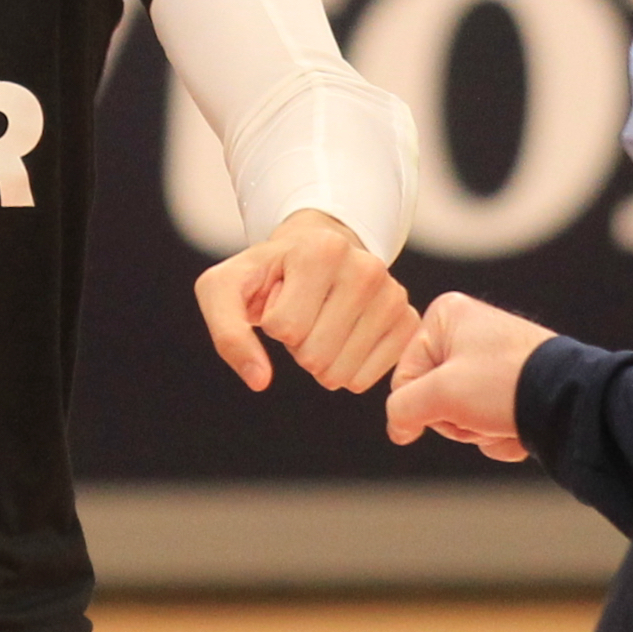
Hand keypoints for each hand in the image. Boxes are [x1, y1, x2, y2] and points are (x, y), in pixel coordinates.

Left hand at [195, 208, 417, 394]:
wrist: (314, 252)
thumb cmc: (267, 274)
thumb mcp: (225, 289)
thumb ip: (228, 333)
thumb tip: (259, 379)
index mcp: (322, 251)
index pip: (285, 329)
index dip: (274, 324)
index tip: (282, 297)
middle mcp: (366, 268)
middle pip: (314, 356)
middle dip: (296, 346)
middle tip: (302, 314)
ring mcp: (392, 295)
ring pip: (340, 373)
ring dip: (320, 360)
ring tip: (321, 322)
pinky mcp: (407, 321)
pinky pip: (365, 380)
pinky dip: (344, 370)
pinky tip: (343, 337)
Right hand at [384, 292, 559, 460]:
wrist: (570, 402)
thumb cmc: (506, 383)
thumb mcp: (441, 393)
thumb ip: (403, 408)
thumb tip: (398, 428)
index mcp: (446, 316)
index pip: (405, 375)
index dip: (422, 402)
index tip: (451, 403)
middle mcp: (469, 332)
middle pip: (433, 397)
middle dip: (456, 417)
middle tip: (480, 412)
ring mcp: (493, 360)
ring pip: (460, 414)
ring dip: (478, 429)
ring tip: (502, 418)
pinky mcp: (513, 386)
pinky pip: (486, 420)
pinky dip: (498, 432)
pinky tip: (518, 427)